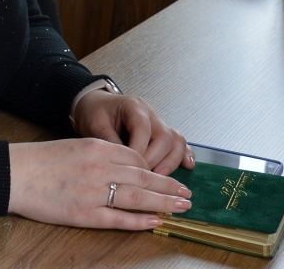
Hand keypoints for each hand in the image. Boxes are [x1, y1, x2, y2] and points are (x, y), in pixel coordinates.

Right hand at [8, 138, 191, 229]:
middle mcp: (99, 167)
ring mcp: (93, 192)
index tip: (167, 178)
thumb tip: (124, 166)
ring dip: (163, 203)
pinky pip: (120, 219)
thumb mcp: (74, 146)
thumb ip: (99, 154)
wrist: (14, 173)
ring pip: (138, 197)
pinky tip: (156, 222)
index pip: (136, 158)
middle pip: (144, 177)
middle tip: (187, 194)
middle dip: (168, 186)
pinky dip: (140, 221)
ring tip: (181, 208)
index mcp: (96, 147)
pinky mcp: (85, 213)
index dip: (155, 169)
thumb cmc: (41, 159)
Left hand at [72, 90, 193, 175]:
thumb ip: (109, 143)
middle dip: (155, 160)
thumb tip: (123, 166)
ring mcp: (159, 122)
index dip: (139, 152)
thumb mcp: (95, 125)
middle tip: (144, 177)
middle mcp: (151, 113)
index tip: (130, 170)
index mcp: (133, 107)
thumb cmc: (94, 113)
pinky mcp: (162, 132)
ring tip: (160, 179)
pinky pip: (179, 142)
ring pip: (176, 140)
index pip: (143, 130)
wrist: (96, 104)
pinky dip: (184, 154)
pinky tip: (189, 167)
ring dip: (171, 162)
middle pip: (165, 137)